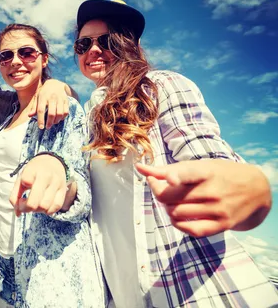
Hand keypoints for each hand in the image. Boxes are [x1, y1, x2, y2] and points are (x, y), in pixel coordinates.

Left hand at [9, 154, 66, 215]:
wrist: (52, 162)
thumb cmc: (34, 172)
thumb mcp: (21, 178)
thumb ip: (15, 195)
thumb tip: (18, 213)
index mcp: (33, 170)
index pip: (26, 182)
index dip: (20, 195)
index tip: (20, 197)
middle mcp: (46, 176)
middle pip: (35, 202)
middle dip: (27, 208)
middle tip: (25, 205)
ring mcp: (56, 183)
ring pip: (45, 206)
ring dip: (37, 210)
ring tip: (35, 204)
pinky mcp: (63, 190)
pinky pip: (56, 207)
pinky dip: (48, 211)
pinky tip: (44, 206)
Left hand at [28, 79, 69, 128]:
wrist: (55, 83)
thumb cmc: (44, 92)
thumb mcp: (37, 97)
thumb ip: (34, 107)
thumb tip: (29, 115)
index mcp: (43, 97)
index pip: (41, 110)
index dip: (41, 120)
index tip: (41, 127)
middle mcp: (52, 98)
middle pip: (51, 113)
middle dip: (49, 122)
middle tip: (47, 127)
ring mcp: (60, 99)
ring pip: (60, 113)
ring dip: (56, 121)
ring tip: (53, 123)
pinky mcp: (66, 100)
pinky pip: (66, 111)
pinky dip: (63, 117)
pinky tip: (59, 119)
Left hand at [136, 160, 271, 237]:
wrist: (257, 189)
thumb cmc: (220, 174)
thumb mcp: (199, 166)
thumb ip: (168, 169)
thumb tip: (139, 168)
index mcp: (206, 172)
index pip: (189, 174)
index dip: (176, 177)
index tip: (170, 180)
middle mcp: (212, 191)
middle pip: (170, 197)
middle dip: (160, 193)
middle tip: (165, 189)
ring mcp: (217, 210)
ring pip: (175, 213)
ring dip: (168, 209)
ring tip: (175, 202)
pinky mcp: (221, 225)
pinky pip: (191, 230)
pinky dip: (178, 224)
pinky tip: (179, 217)